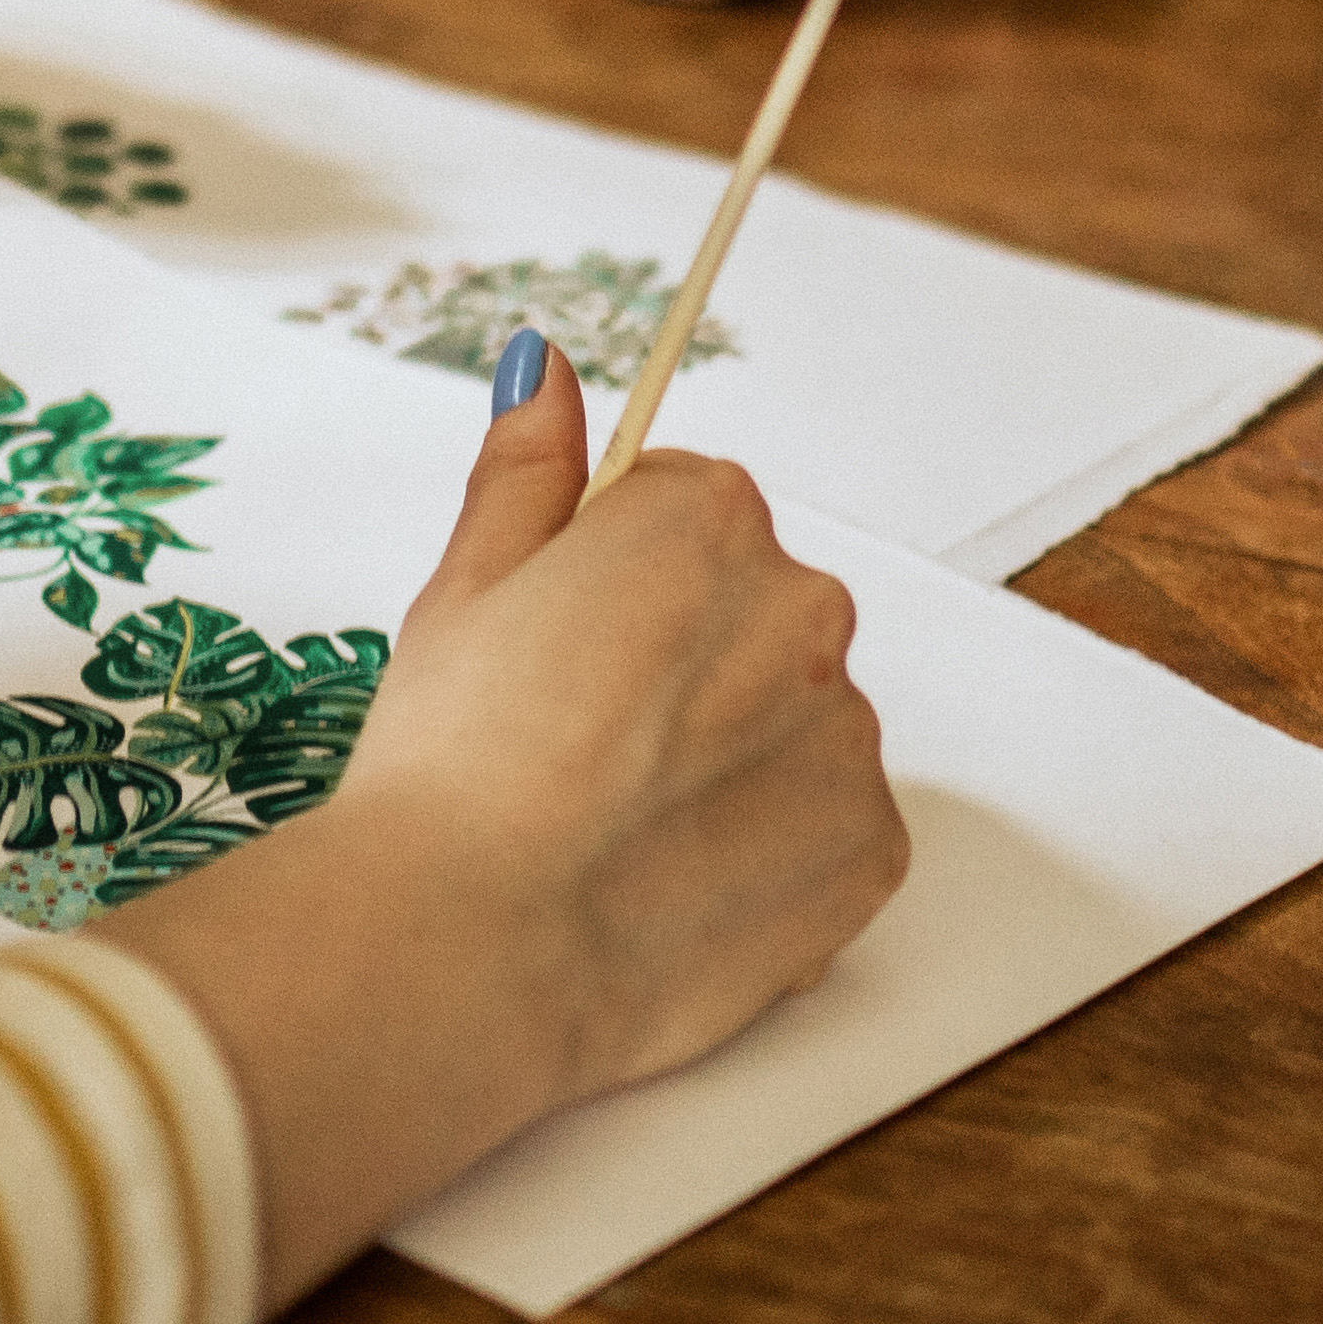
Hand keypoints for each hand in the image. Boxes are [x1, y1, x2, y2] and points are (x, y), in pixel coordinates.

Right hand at [114, 347, 907, 1309]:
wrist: (472, 955)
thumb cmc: (452, 770)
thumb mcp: (462, 592)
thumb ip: (528, 470)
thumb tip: (548, 368)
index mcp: (703, 522)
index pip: (684, 508)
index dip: (608, 579)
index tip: (558, 648)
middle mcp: (802, 612)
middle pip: (751, 609)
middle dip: (682, 661)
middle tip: (576, 743)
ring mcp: (847, 737)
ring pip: (792, 719)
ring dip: (729, 756)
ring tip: (621, 825)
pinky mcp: (870, 851)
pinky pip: (829, 824)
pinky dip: (768, 848)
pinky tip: (674, 878)